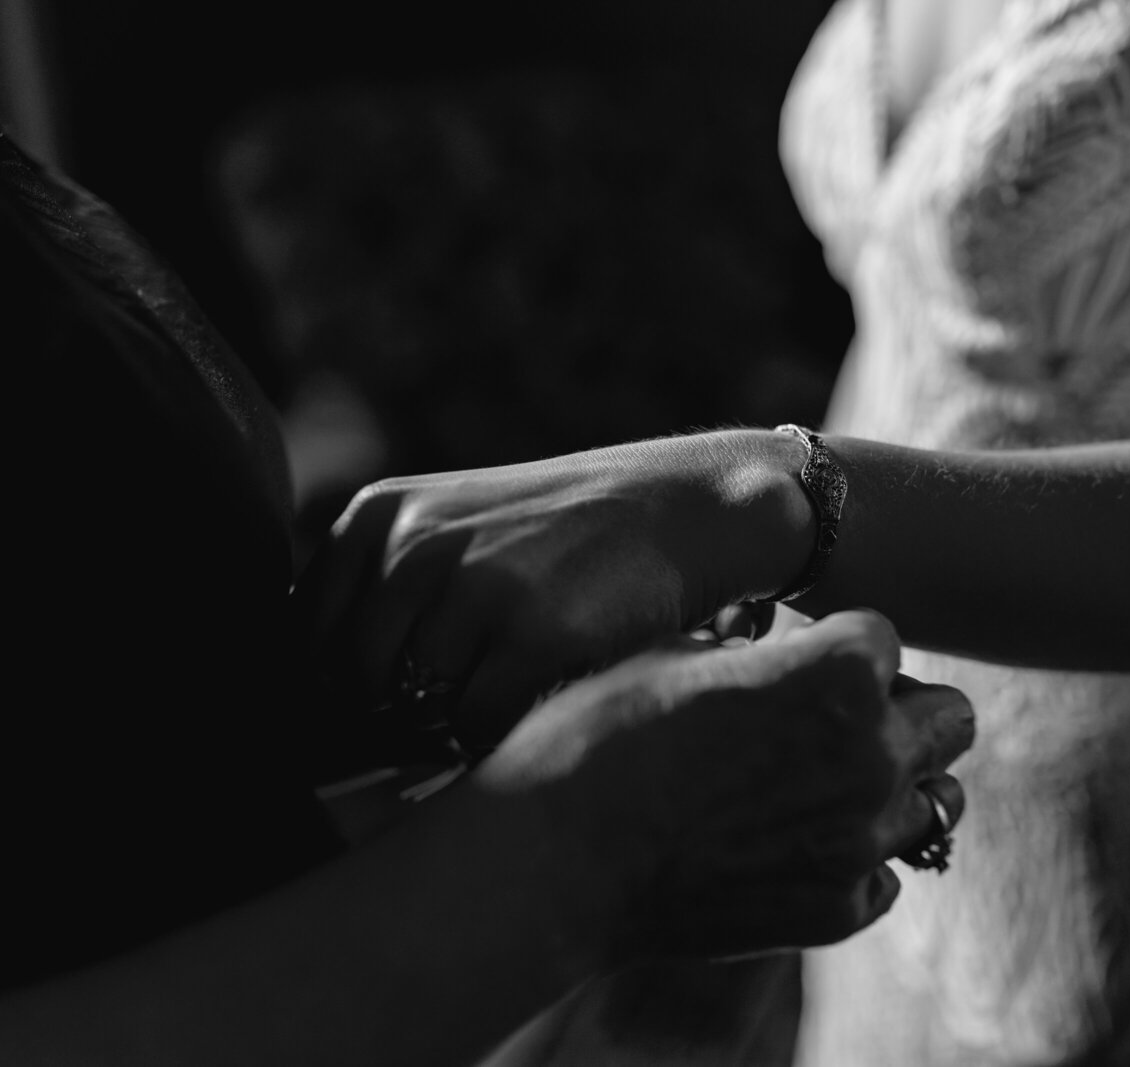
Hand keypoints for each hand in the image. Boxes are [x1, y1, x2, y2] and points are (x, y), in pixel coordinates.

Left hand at [291, 431, 811, 750]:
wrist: (679, 508)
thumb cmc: (559, 538)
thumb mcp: (449, 531)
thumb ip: (378, 599)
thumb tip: (314, 726)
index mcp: (378, 517)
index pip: (305, 642)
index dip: (330, 695)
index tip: (373, 709)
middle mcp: (414, 547)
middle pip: (355, 688)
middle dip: (392, 720)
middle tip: (450, 711)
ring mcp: (474, 589)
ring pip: (417, 715)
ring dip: (452, 727)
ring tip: (506, 686)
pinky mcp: (534, 636)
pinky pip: (479, 730)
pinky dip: (501, 734)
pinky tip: (537, 693)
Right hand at [470, 609, 974, 963]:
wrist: (555, 859)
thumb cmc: (599, 736)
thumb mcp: (674, 653)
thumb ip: (750, 647)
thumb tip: (764, 643)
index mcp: (840, 672)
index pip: (886, 636)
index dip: (838, 643)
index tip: (800, 658)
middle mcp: (873, 755)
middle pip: (950, 717)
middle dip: (902, 708)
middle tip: (842, 718)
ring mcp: (862, 841)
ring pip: (935, 801)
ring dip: (894, 785)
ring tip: (825, 786)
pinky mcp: (839, 910)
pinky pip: (885, 874)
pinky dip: (855, 858)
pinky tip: (795, 846)